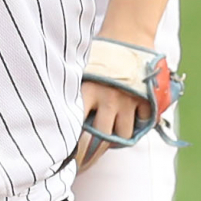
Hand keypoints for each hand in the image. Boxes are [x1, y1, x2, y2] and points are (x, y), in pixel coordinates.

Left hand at [74, 36, 180, 169]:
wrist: (128, 34)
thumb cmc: (100, 52)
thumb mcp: (81, 70)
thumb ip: (74, 93)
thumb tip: (55, 117)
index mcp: (87, 91)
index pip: (76, 128)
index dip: (72, 150)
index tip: (66, 162)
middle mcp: (108, 99)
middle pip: (100, 140)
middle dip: (91, 156)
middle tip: (83, 165)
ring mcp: (128, 101)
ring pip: (121, 136)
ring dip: (114, 141)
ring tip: (105, 141)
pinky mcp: (145, 100)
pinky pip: (142, 125)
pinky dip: (135, 128)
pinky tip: (127, 127)